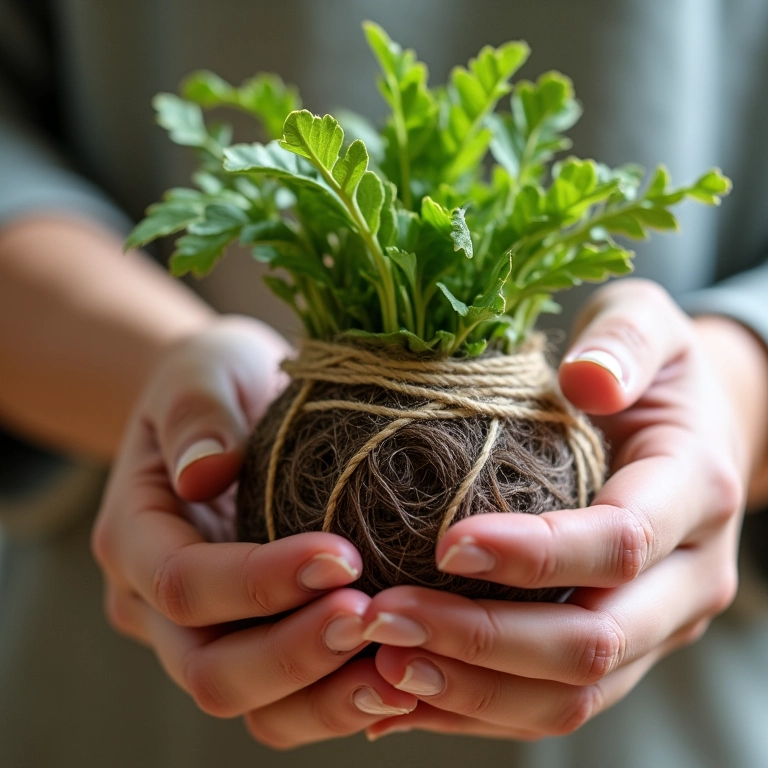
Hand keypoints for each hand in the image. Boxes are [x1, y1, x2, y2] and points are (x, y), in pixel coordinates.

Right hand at [92, 316, 415, 748]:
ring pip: (256, 706)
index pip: (184, 584)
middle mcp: (158, 604)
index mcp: (135, 537)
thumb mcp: (201, 368)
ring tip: (402, 670)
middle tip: (373, 619)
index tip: (342, 556)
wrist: (234, 404)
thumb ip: (196, 412)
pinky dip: (344, 699)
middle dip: (295, 655)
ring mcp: (207, 633)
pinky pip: (293, 699)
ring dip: (328, 697)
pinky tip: (403, 678)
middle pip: (213, 669)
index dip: (258, 582)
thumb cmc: (217, 378)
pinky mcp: (256, 641)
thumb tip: (204, 473)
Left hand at [360, 279, 767, 740]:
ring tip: (382, 662)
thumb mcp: (648, 326)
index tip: (444, 544)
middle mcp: (688, 578)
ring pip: (574, 695)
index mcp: (695, 491)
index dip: (533, 554)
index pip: (617, 542)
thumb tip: (588, 377)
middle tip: (384, 618)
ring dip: (473, 691)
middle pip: (594, 644)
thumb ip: (625, 342)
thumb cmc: (658, 371)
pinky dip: (480, 706)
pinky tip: (408, 690)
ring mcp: (658, 625)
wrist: (696, 429)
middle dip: (482, 642)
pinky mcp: (623, 647)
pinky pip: (555, 702)